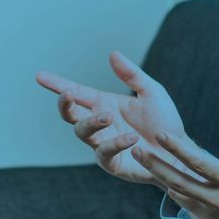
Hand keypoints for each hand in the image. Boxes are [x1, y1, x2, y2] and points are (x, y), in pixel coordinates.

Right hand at [37, 51, 187, 186]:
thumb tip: (112, 54)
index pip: (77, 93)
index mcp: (105, 104)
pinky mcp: (113, 163)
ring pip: (82, 132)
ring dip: (92, 122)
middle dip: (65, 104)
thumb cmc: (165, 123)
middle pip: (71, 115)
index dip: (57, 84)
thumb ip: (132, 75)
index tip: (40, 76)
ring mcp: (103, 144)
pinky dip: (115, 143)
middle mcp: (100, 125)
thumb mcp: (152, 92)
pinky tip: (131, 137)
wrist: (178, 151)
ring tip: (108, 116)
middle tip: (69, 94)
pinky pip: (105, 152)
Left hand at [131, 114, 218, 218]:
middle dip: (154, 164)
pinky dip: (180, 194)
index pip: (198, 162)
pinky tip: (171, 181)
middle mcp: (218, 200)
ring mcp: (211, 217)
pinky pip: (189, 208)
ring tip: (145, 162)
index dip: (176, 148)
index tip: (159, 135)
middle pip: (177, 180)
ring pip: (179, 195)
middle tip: (135, 150)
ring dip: (161, 178)